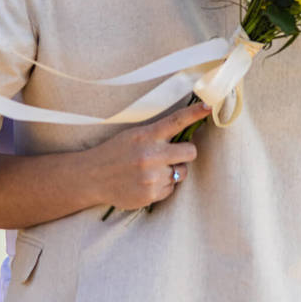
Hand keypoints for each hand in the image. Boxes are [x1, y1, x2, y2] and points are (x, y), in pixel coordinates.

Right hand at [85, 101, 209, 211]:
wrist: (92, 177)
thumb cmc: (115, 152)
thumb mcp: (133, 135)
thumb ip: (156, 134)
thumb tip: (183, 134)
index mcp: (147, 135)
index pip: (176, 121)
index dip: (194, 113)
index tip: (209, 107)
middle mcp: (151, 155)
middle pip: (190, 152)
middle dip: (185, 153)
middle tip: (172, 154)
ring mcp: (152, 177)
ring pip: (182, 173)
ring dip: (172, 171)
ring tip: (152, 170)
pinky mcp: (151, 195)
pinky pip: (171, 189)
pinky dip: (163, 186)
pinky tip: (146, 182)